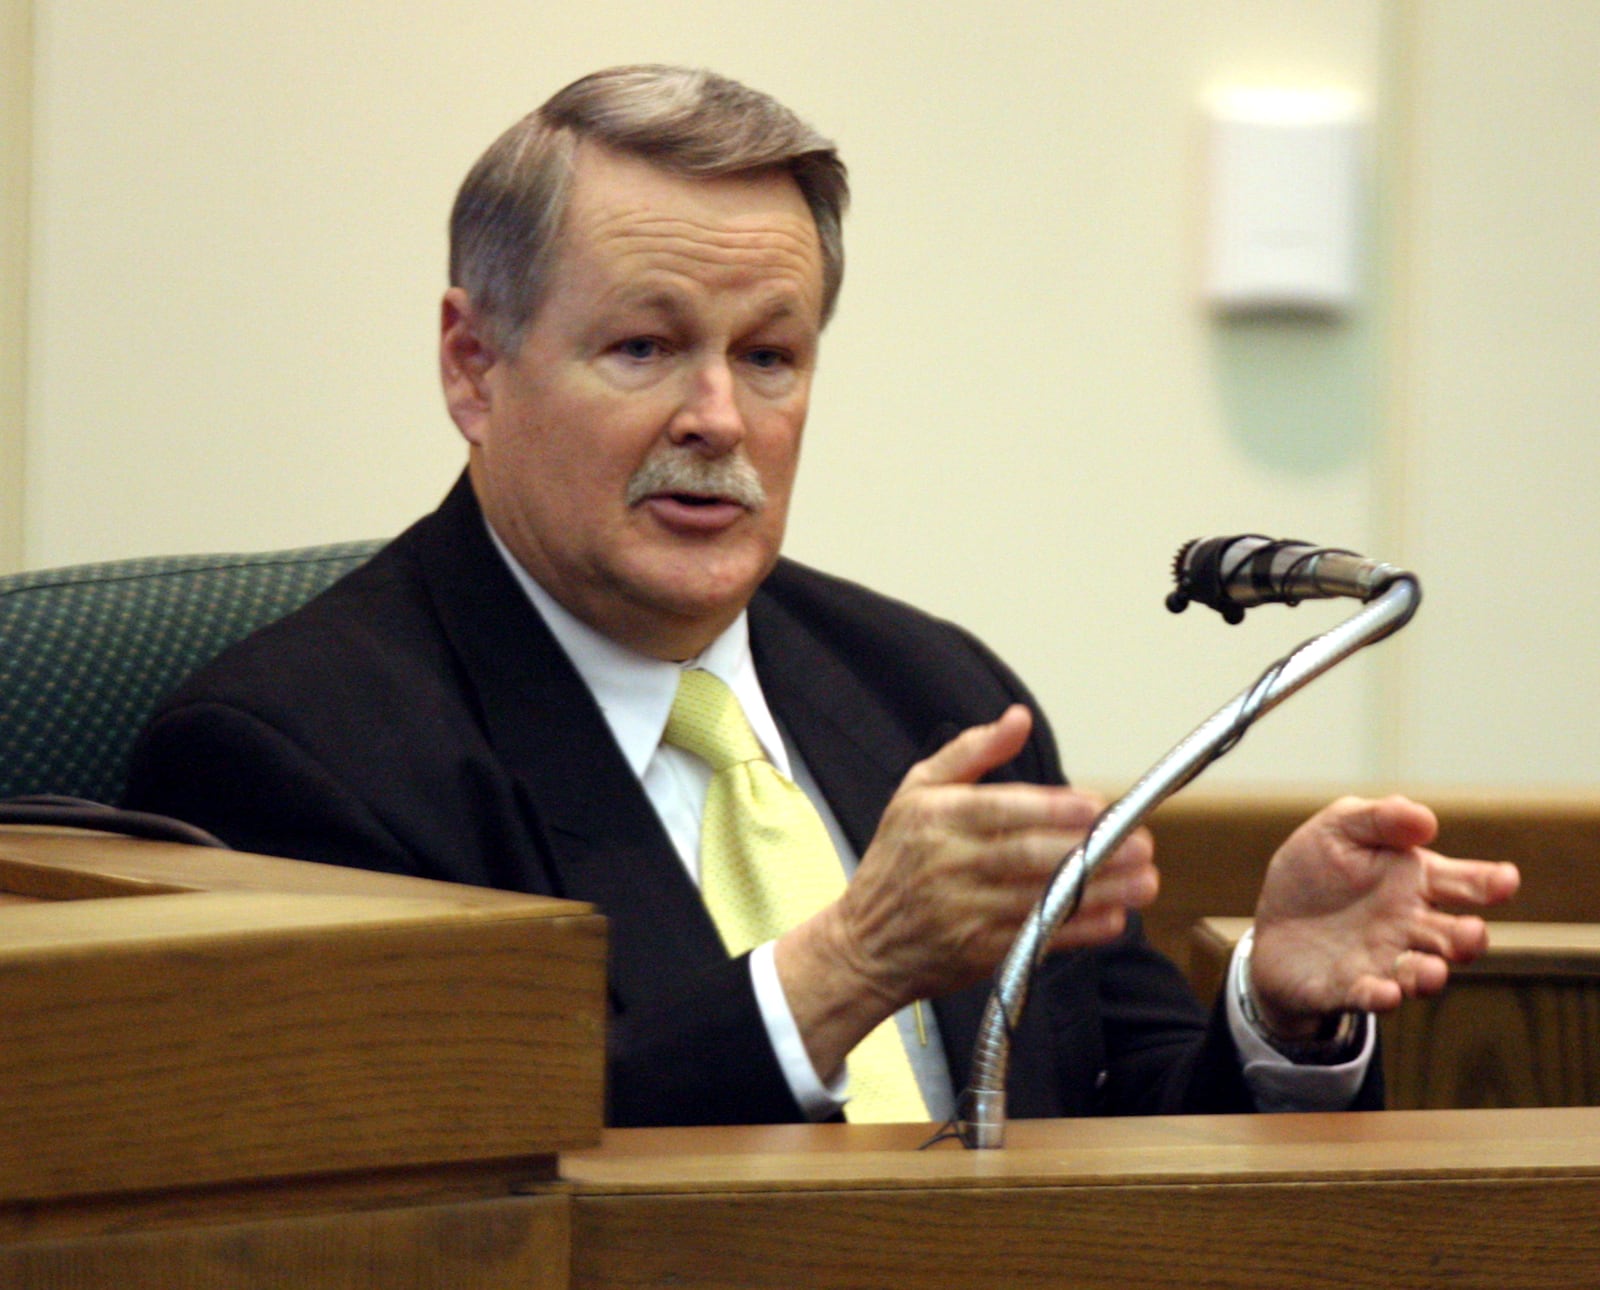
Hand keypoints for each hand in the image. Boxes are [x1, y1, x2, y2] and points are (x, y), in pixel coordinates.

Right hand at [776, 704, 1157, 1075]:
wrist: (862, 944)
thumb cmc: (897, 859)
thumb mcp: (917, 790)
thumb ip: (971, 752)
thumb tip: (1018, 718)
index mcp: (935, 818)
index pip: (1001, 810)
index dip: (1053, 809)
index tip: (1096, 807)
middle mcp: (948, 865)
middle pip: (1027, 856)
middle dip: (1089, 852)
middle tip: (1140, 845)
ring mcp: (963, 913)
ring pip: (1039, 899)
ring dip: (1098, 892)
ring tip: (1144, 881)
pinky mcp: (978, 953)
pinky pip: (1035, 939)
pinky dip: (1077, 932)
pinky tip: (1114, 919)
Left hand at [1249, 795, 1520, 1038]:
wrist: (1273, 923)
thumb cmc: (1317, 871)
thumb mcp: (1338, 829)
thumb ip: (1379, 819)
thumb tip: (1426, 820)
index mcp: (1416, 881)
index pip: (1464, 882)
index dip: (1488, 881)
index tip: (1505, 880)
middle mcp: (1411, 926)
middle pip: (1453, 936)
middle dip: (1468, 937)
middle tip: (1471, 932)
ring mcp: (1384, 960)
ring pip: (1422, 974)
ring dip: (1430, 975)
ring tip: (1432, 970)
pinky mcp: (1349, 988)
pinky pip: (1371, 996)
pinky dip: (1381, 997)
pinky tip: (1384, 993)